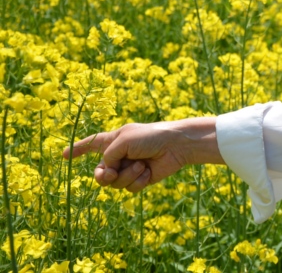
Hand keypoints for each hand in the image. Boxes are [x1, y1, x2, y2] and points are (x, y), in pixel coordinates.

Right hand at [62, 117, 223, 192]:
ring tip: (141, 165)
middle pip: (99, 173)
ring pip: (115, 183)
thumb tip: (106, 171)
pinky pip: (129, 188)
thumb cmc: (151, 136)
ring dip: (127, 175)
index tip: (63, 155)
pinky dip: (137, 181)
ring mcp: (130, 168)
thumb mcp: (124, 140)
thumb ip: (108, 155)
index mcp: (114, 140)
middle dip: (103, 176)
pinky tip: (148, 172)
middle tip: (110, 174)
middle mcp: (120, 155)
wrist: (176, 146)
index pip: (91, 144)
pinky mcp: (141, 179)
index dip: (77, 149)